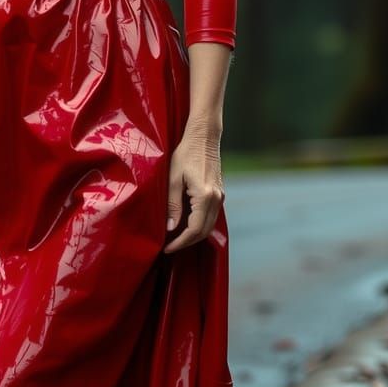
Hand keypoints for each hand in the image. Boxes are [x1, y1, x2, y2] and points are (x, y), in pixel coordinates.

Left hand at [164, 125, 224, 254]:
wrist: (203, 137)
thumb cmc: (185, 153)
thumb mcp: (173, 178)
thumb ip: (172, 205)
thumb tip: (170, 228)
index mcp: (205, 196)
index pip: (194, 229)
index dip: (180, 242)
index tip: (167, 248)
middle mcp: (217, 199)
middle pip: (204, 232)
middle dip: (186, 242)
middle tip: (169, 247)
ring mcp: (220, 197)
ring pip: (209, 226)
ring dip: (193, 235)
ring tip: (175, 238)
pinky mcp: (219, 194)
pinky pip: (211, 217)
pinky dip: (199, 225)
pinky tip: (185, 224)